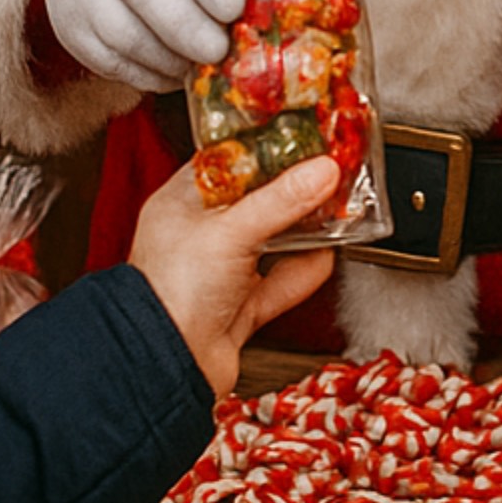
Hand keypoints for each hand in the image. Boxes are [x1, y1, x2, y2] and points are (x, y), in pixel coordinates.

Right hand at [45, 0, 244, 92]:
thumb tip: (249, 12)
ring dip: (163, 54)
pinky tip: (172, 72)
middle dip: (183, 22)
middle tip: (219, 50)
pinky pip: (98, 52)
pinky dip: (140, 71)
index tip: (234, 5)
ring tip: (199, 65)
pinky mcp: (61, 11)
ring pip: (112, 23)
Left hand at [130, 156, 339, 393]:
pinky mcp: (238, 307)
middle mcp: (199, 236)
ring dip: (305, 231)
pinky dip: (303, 273)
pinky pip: (279, 283)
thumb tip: (321, 171)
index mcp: (181, 205)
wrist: (166, 365)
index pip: (227, 163)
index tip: (300, 136)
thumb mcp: (229, 232)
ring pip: (272, 242)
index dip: (264, 148)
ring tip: (336, 210)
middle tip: (327, 172)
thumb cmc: (169, 293)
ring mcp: (220, 273)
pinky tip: (324, 259)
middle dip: (294, 190)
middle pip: (256, 202)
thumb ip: (280, 200)